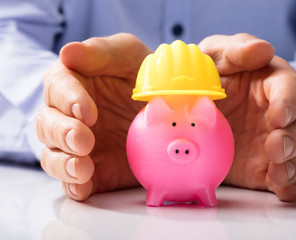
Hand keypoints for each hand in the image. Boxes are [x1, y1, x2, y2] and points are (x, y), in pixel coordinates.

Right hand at [37, 33, 151, 199]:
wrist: (170, 108)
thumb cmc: (144, 75)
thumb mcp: (129, 55)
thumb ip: (100, 53)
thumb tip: (68, 53)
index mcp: (73, 84)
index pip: (57, 88)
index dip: (68, 100)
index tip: (87, 111)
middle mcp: (69, 116)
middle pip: (48, 125)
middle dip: (63, 133)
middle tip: (85, 139)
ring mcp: (79, 145)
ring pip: (53, 155)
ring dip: (63, 163)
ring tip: (82, 167)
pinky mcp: (94, 170)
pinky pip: (74, 182)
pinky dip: (74, 186)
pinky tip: (83, 185)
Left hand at [199, 34, 295, 200]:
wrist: (182, 116)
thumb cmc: (201, 79)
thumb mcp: (210, 58)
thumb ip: (234, 51)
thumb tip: (263, 49)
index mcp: (269, 83)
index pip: (290, 88)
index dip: (289, 102)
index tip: (278, 115)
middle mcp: (276, 114)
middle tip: (276, 147)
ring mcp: (271, 142)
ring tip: (278, 172)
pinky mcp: (264, 168)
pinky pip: (285, 179)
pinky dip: (288, 185)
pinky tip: (280, 188)